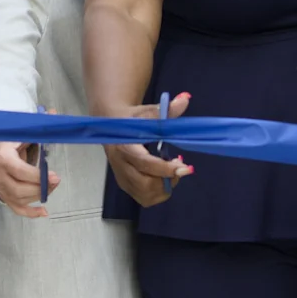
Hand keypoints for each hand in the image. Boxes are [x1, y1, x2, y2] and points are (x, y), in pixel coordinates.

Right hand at [0, 140, 57, 217]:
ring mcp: (0, 188)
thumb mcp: (19, 135)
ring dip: (39, 196)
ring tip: (52, 187)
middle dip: (40, 188)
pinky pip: (16, 208)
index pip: (20, 172)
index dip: (37, 177)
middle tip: (55, 181)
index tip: (54, 176)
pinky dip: (30, 213)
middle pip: (19, 190)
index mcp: (3, 158)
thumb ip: (34, 138)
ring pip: (19, 200)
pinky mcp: (4, 195)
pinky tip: (43, 212)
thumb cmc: (9, 141)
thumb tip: (51, 138)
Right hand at [101, 92, 193, 207]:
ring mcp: (121, 176)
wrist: (110, 125)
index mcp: (125, 146)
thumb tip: (185, 99)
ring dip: (163, 188)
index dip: (166, 169)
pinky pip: (143, 198)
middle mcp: (120, 164)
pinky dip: (156, 193)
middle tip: (179, 167)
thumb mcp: (149, 112)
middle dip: (167, 180)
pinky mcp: (123, 184)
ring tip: (171, 173)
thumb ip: (167, 110)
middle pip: (145, 184)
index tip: (185, 168)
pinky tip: (162, 179)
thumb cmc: (132, 119)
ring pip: (145, 195)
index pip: (145, 163)